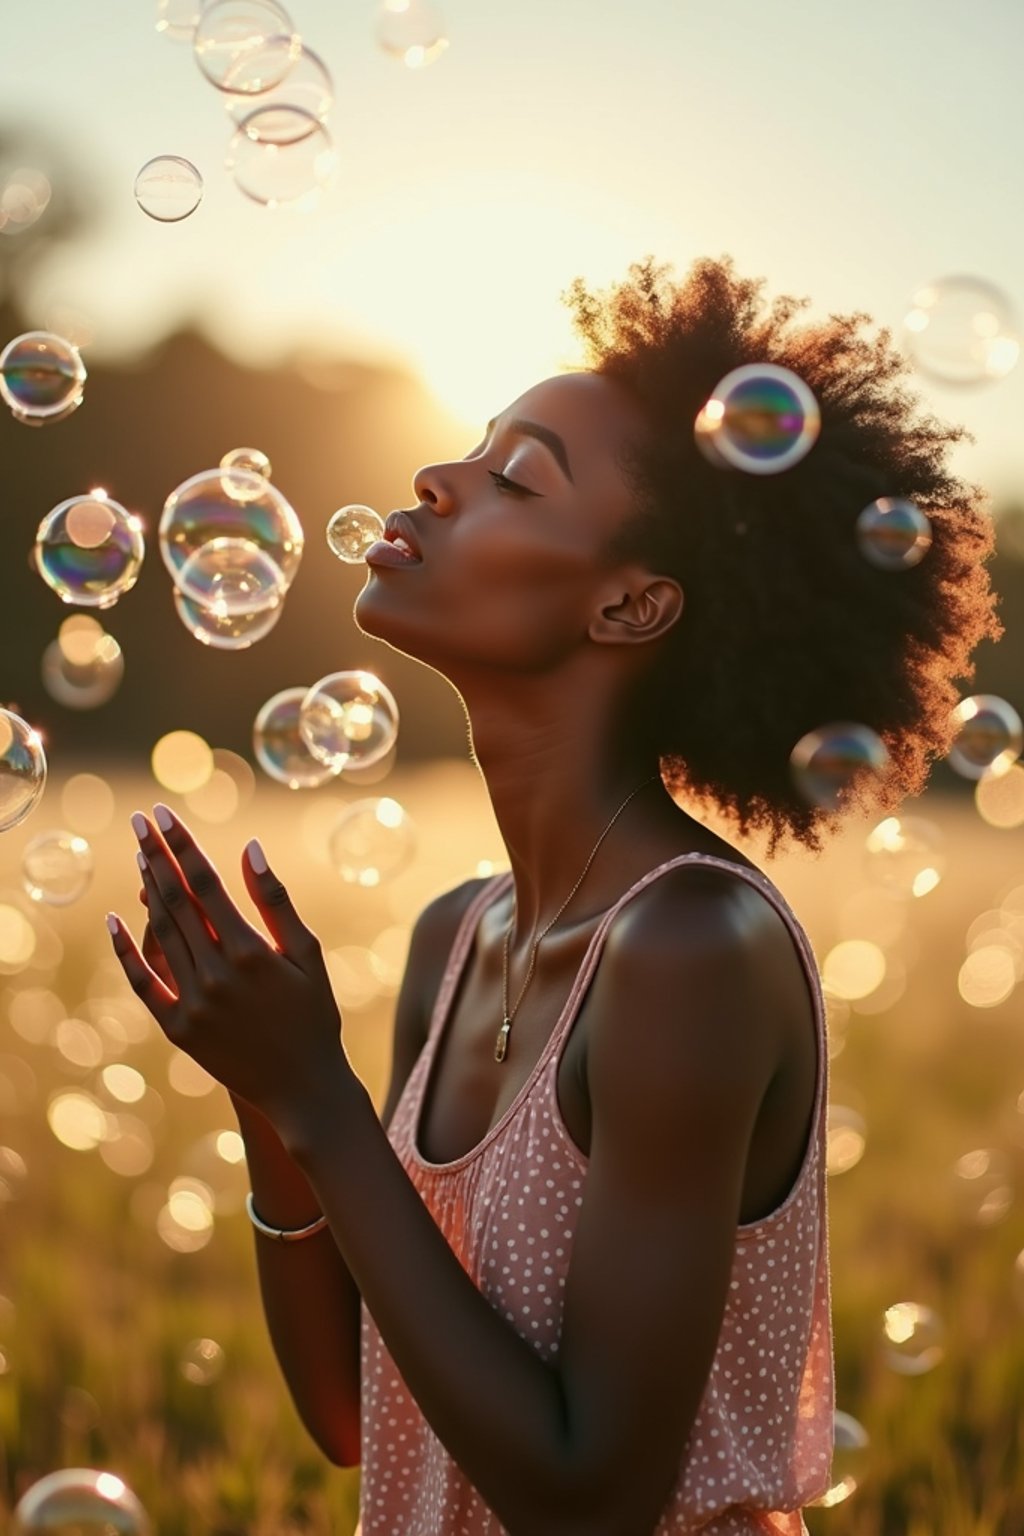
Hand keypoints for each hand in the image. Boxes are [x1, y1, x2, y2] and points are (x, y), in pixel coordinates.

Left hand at [107, 804, 349, 1151]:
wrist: (302, 1088)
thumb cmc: (314, 1015)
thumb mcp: (307, 954)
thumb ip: (276, 901)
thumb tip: (249, 848)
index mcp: (250, 951)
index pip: (205, 883)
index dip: (181, 845)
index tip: (162, 814)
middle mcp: (216, 974)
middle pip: (175, 901)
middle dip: (155, 856)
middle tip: (138, 821)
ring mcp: (193, 1003)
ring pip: (160, 934)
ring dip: (147, 891)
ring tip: (138, 856)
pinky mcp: (178, 1029)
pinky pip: (143, 982)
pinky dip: (126, 950)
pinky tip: (115, 919)